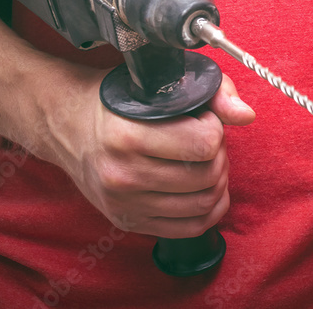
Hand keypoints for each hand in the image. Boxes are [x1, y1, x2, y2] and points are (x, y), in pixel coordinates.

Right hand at [43, 69, 254, 237]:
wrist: (67, 125)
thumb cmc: (114, 100)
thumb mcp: (157, 84)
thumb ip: (210, 92)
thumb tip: (245, 115)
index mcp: (127, 136)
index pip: (203, 144)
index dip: (214, 127)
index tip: (203, 119)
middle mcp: (123, 175)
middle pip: (207, 175)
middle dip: (219, 154)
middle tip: (208, 140)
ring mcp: (125, 203)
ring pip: (203, 204)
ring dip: (217, 181)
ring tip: (205, 161)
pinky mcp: (129, 221)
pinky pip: (189, 228)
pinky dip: (209, 209)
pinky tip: (204, 189)